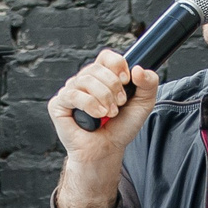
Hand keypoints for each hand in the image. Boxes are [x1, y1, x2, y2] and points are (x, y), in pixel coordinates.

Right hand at [49, 49, 163, 162]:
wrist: (107, 150)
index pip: (106, 57)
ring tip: (109, 113)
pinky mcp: (58, 104)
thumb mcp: (143, 105)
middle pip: (96, 68)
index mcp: (102, 76)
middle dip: (113, 86)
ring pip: (85, 80)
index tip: (126, 81)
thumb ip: (149, 84)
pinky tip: (98, 115)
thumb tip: (138, 69)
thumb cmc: (120, 128)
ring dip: (103, 97)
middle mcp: (84, 81)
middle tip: (119, 104)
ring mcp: (70, 91)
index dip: (117, 65)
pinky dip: (89, 104)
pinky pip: (72, 94)